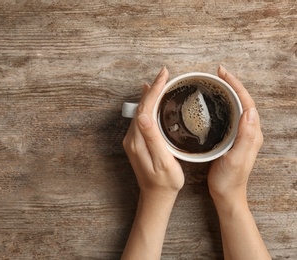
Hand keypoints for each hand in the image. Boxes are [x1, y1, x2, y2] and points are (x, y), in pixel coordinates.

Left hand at [123, 67, 183, 198]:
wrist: (156, 196)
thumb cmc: (165, 181)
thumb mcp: (163, 161)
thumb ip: (153, 138)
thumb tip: (144, 114)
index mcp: (138, 140)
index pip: (146, 107)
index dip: (155, 89)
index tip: (164, 74)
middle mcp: (132, 138)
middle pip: (142, 106)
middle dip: (153, 88)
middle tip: (165, 73)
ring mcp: (133, 140)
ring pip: (141, 110)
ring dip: (151, 95)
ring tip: (161, 82)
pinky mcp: (136, 142)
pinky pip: (142, 118)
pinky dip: (149, 105)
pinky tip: (153, 100)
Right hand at [208, 66, 263, 204]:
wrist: (226, 194)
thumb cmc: (230, 179)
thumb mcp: (237, 159)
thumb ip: (246, 137)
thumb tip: (250, 112)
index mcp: (251, 134)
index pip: (246, 102)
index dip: (235, 85)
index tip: (223, 74)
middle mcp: (248, 132)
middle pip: (242, 101)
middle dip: (231, 84)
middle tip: (218, 73)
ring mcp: (240, 135)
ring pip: (236, 107)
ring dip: (227, 92)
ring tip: (215, 83)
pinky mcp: (231, 138)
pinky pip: (229, 115)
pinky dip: (222, 104)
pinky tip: (213, 104)